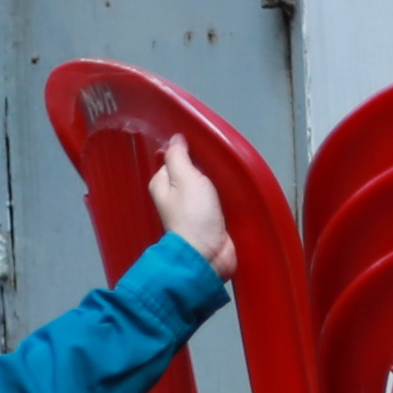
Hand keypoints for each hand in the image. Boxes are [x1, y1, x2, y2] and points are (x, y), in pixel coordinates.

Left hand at [145, 135, 230, 270]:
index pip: (173, 159)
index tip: (202, 151)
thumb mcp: (184, 177)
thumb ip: (179, 156)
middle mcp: (173, 196)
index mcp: (162, 184)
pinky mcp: (208, 219)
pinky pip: (215, 200)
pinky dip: (222, 195)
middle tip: (217, 164)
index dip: (187, 153)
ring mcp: (191, 208)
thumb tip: (176, 139)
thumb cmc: (193, 214)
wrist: (208, 254)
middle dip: (203, 167)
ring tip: (226, 175)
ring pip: (204, 185)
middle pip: (190, 171)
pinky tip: (231, 191)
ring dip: (214, 181)